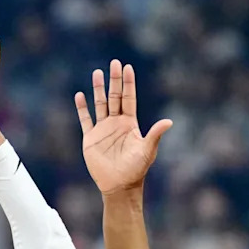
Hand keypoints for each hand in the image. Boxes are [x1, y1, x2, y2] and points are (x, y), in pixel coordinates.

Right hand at [74, 59, 171, 194]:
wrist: (119, 186)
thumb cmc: (136, 170)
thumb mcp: (147, 150)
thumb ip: (154, 135)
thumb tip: (169, 121)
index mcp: (130, 123)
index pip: (129, 98)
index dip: (128, 83)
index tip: (127, 67)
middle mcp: (116, 123)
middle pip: (115, 97)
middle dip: (114, 80)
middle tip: (114, 63)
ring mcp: (103, 130)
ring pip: (100, 104)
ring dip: (98, 89)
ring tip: (97, 72)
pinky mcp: (90, 139)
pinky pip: (85, 120)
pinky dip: (82, 108)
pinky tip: (80, 95)